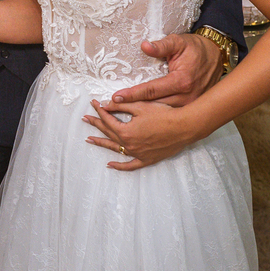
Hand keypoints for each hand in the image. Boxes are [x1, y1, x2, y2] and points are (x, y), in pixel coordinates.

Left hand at [82, 99, 200, 169]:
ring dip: (101, 143)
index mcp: (125, 131)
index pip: (108, 119)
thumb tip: (106, 104)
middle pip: (108, 132)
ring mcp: (137, 153)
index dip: (100, 110)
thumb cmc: (164, 115)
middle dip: (96, 124)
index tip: (94, 104)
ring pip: (115, 148)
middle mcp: (129, 144)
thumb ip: (121, 105)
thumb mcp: (140, 106)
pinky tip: (110, 165)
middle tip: (85, 119)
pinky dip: (120, 166)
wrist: (184, 127)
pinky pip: (130, 165)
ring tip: (89, 139)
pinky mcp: (147, 159)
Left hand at [109, 32, 222, 106]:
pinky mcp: (191, 108)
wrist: (217, 55)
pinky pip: (170, 115)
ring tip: (121, 116)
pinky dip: (155, 117)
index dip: (132, 94)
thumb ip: (161, 45)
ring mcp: (190, 105)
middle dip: (133, 108)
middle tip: (111, 110)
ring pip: (162, 114)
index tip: (115, 98)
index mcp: (182, 81)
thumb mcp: (178, 42)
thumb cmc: (195, 48)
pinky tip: (141, 119)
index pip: (151, 90)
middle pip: (154, 106)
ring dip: (143, 115)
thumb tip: (144, 46)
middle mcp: (187, 96)